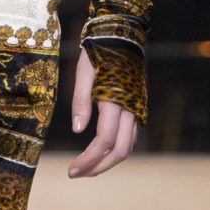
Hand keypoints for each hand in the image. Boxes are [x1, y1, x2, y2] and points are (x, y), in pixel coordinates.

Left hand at [67, 48, 139, 177]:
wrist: (123, 35)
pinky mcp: (139, 108)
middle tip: (75, 174)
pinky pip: (130, 137)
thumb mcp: (83, 72)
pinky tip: (99, 152)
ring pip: (128, 146)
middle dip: (98, 167)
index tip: (71, 171)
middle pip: (120, 151)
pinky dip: (115, 150)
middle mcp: (132, 108)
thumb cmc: (99, 51)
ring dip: (107, 161)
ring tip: (85, 167)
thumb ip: (80, 101)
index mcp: (116, 101)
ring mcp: (138, 109)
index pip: (105, 141)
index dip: (88, 159)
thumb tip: (76, 130)